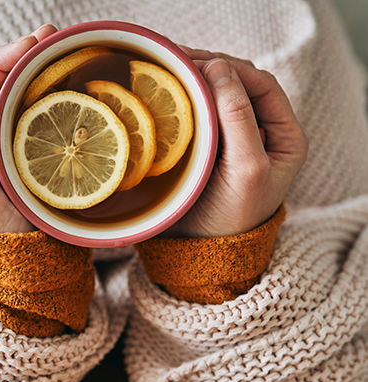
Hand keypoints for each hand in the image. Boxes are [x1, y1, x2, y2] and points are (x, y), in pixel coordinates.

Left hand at [0, 24, 57, 232]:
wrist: (22, 258)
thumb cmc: (1, 233)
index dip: (4, 61)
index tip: (30, 45)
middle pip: (4, 86)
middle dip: (26, 56)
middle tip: (52, 36)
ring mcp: (15, 145)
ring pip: (24, 98)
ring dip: (43, 71)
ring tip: (64, 50)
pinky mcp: (37, 154)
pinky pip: (44, 118)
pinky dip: (57, 97)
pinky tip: (74, 87)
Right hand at [163, 48, 307, 237]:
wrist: (203, 248)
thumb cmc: (233, 216)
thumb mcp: (247, 169)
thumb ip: (239, 119)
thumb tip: (220, 69)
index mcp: (284, 136)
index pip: (262, 87)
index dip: (234, 70)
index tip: (202, 64)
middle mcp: (261, 133)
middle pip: (239, 86)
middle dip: (212, 69)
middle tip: (179, 60)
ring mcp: (233, 139)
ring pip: (218, 98)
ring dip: (197, 82)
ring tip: (171, 70)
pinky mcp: (208, 148)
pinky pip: (200, 115)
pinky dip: (186, 101)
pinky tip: (169, 94)